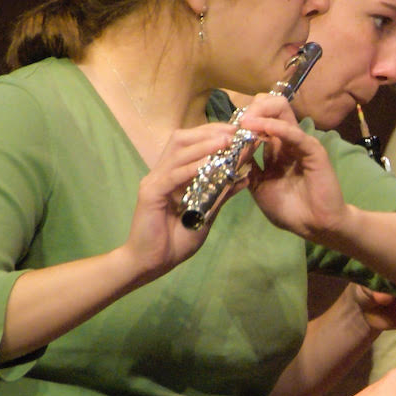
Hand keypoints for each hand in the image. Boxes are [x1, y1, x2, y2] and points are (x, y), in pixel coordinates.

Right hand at [120, 121, 239, 280]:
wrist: (152, 263)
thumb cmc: (176, 240)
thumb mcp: (207, 213)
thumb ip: (221, 193)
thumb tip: (244, 177)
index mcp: (173, 173)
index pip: (191, 143)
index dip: (213, 133)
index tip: (238, 132)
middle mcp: (162, 172)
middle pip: (182, 139)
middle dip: (209, 132)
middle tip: (234, 132)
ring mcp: (154, 181)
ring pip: (178, 153)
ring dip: (203, 144)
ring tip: (226, 141)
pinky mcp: (150, 194)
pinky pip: (173, 176)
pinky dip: (191, 168)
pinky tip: (208, 164)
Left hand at [238, 93, 349, 238]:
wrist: (314, 225)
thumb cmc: (290, 209)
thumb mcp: (259, 187)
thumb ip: (248, 168)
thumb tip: (230, 153)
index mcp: (276, 148)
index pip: (261, 119)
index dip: (243, 120)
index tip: (227, 129)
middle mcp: (288, 140)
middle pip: (271, 107)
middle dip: (252, 108)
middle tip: (237, 120)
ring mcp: (301, 142)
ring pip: (282, 111)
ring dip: (260, 112)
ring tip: (244, 121)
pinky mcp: (312, 150)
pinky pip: (293, 132)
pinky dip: (274, 127)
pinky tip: (258, 127)